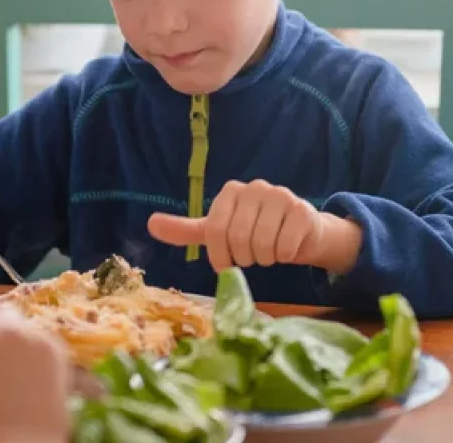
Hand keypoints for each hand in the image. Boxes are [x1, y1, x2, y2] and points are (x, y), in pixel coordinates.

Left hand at [147, 179, 362, 274]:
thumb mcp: (218, 233)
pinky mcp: (302, 210)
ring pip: (262, 243)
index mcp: (231, 191)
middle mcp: (255, 187)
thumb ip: (187, 230)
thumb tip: (150, 224)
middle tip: (251, 256)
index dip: (220, 255)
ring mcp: (280, 196)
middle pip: (239, 238)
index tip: (226, 265)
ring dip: (264, 258)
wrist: (299, 233)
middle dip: (244, 257)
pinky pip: (285, 246)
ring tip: (267, 252)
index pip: (215, 230)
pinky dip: (283, 256)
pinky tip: (286, 248)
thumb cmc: (255, 231)